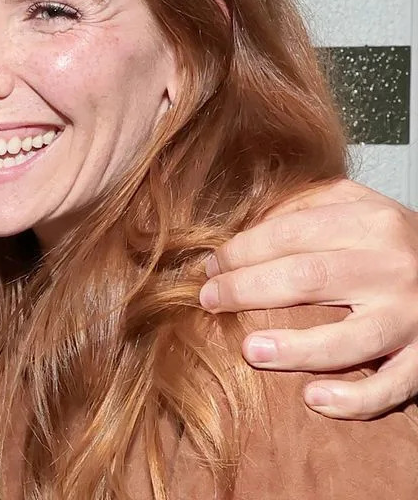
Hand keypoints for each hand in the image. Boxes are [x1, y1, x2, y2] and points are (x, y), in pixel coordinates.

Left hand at [200, 179, 417, 418]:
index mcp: (369, 222)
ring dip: (294, 349)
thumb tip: (241, 228)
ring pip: (349, 339)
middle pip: (307, 279)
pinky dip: (354, 399)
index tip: (211, 265)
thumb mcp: (354, 205)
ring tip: (249, 351)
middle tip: (208, 300)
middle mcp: (391, 266)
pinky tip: (313, 400)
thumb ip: (303, 207)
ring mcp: (411, 316)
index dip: (242, 250)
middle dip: (248, 290)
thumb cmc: (391, 239)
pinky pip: (392, 387)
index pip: (290, 234)